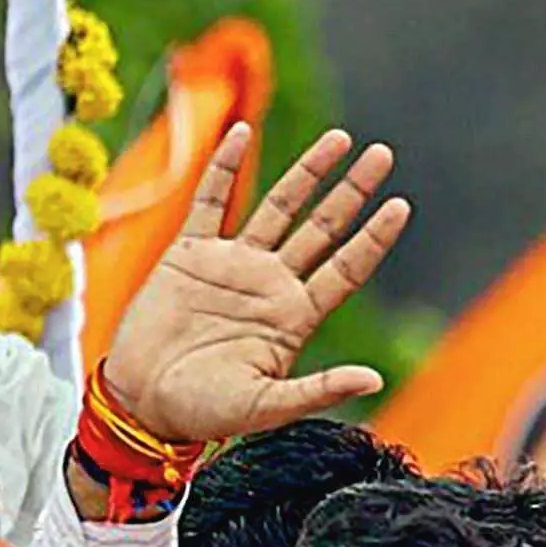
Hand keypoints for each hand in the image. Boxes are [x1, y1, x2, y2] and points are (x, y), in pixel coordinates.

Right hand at [104, 125, 412, 448]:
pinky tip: (242, 133)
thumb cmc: (206, 412)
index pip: (346, 267)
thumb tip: (374, 380)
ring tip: (340, 139)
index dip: (373, 237)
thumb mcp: (268, 407)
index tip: (401, 205)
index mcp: (295, 317)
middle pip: (323, 227)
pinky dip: (225, 168)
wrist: (144, 403)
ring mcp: (233, 265)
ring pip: (278, 206)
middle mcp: (271, 284)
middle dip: (352, 191)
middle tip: (383, 154)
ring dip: (307, 172)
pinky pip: (210, 201)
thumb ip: (319, 389)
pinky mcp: (190, 255)